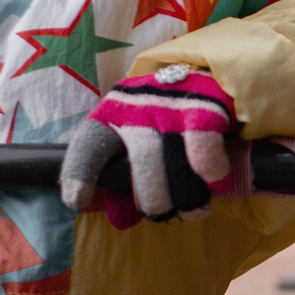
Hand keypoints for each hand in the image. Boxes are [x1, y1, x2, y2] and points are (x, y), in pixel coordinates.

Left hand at [60, 67, 237, 225]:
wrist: (206, 73)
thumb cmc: (162, 117)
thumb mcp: (135, 140)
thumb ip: (124, 179)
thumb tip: (121, 221)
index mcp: (112, 114)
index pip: (90, 143)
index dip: (81, 172)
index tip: (77, 200)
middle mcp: (138, 109)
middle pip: (140, 169)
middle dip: (154, 203)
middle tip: (162, 213)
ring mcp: (172, 108)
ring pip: (173, 168)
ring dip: (187, 199)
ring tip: (192, 209)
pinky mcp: (205, 108)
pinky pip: (205, 157)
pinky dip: (213, 177)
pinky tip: (217, 184)